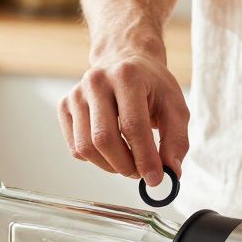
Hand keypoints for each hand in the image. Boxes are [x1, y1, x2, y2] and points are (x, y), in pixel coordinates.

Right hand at [58, 50, 188, 185]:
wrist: (125, 63)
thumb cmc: (151, 86)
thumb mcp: (175, 107)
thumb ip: (176, 140)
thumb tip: (171, 172)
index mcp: (127, 76)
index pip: (133, 126)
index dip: (144, 157)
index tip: (156, 178)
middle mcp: (96, 81)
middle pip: (104, 138)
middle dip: (125, 165)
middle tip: (140, 173)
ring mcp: (76, 94)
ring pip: (86, 147)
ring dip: (110, 166)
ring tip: (128, 162)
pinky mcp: (65, 106)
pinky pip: (76, 148)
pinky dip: (95, 159)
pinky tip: (112, 150)